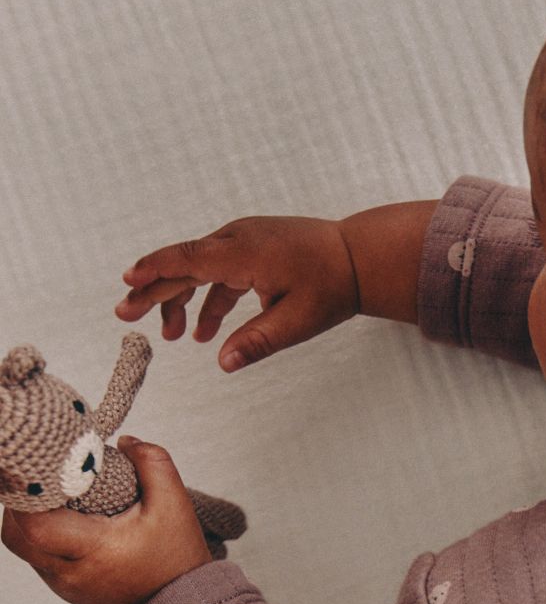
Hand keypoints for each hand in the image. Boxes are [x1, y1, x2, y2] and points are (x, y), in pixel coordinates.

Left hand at [2, 438, 213, 603]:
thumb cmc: (178, 558)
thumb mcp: (175, 504)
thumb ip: (152, 462)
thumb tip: (123, 441)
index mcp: (94, 550)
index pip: (33, 524)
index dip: (26, 494)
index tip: (40, 470)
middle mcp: (72, 572)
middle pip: (15, 535)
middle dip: (18, 505)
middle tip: (40, 481)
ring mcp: (66, 585)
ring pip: (22, 547)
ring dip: (29, 520)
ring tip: (53, 498)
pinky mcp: (68, 590)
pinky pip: (39, 559)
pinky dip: (43, 536)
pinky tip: (65, 521)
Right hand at [114, 215, 359, 371]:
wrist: (361, 256)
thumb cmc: (333, 286)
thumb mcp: (297, 321)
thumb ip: (257, 342)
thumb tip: (223, 363)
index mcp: (244, 254)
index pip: (186, 259)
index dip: (153, 271)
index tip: (127, 283)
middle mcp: (238, 240)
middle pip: (184, 263)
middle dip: (153, 290)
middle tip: (126, 315)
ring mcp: (246, 240)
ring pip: (201, 268)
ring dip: (183, 300)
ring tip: (171, 335)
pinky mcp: (255, 248)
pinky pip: (221, 270)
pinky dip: (211, 297)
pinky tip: (204, 330)